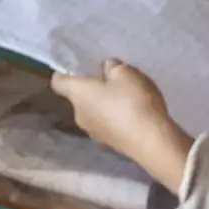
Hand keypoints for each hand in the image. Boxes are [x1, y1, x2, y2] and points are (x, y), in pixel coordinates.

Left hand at [51, 59, 192, 191]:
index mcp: (78, 95)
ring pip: (94, 110)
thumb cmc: (132, 102)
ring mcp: (94, 132)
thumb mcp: (125, 73)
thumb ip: (112, 67)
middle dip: (93, 86)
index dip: (65, 71)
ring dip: (106, 102)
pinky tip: (135, 112)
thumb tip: (105, 68)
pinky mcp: (109, 143)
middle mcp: (79, 115)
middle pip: (79, 96)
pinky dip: (116, 116)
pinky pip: (108, 123)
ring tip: (128, 94)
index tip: (79, 65)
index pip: (58, 82)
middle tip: (112, 77)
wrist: (150, 142)